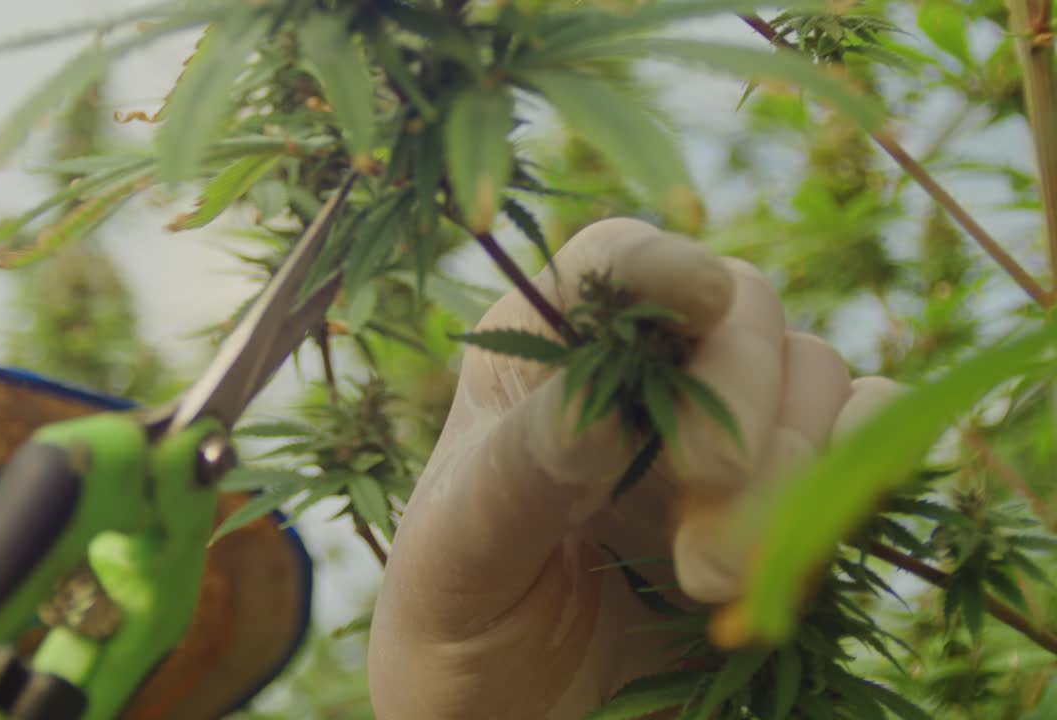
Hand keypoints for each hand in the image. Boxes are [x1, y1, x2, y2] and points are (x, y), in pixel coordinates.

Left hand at [368, 219, 902, 719]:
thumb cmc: (461, 629)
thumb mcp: (461, 558)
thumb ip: (517, 478)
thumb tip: (597, 406)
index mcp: (541, 362)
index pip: (612, 264)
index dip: (661, 264)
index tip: (699, 301)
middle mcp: (643, 377)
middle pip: (737, 306)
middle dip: (738, 397)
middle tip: (704, 502)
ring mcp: (727, 431)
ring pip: (812, 370)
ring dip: (789, 464)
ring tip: (710, 579)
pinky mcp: (792, 496)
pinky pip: (869, 433)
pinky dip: (860, 469)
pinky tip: (794, 548)